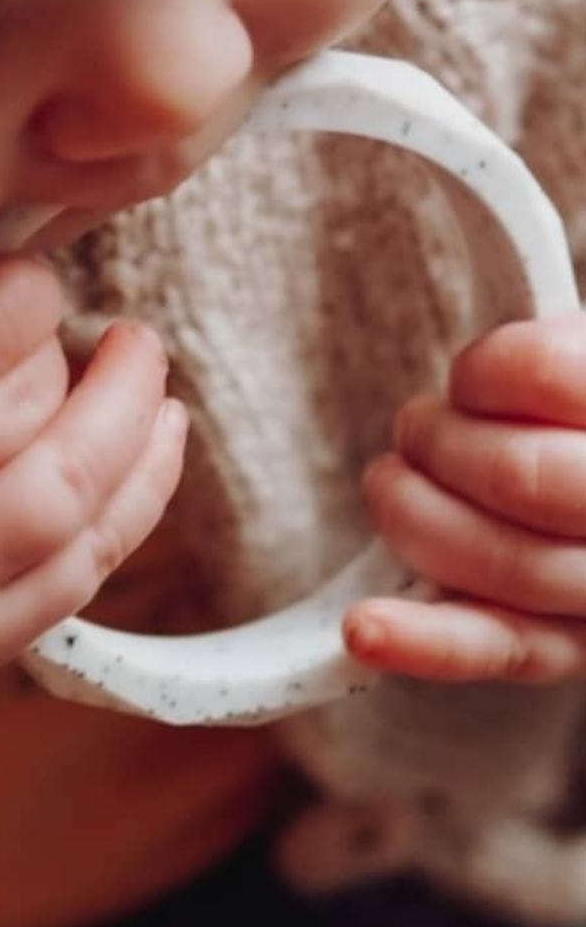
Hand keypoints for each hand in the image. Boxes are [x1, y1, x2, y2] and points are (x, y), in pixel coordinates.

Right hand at [0, 255, 187, 741]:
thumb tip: (37, 246)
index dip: (29, 291)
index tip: (25, 287)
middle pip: (27, 405)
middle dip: (61, 358)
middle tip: (48, 336)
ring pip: (73, 489)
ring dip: (134, 417)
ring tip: (144, 362)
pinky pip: (85, 566)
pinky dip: (141, 494)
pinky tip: (162, 433)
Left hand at [344, 310, 585, 683]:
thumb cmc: (578, 419)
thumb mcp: (582, 358)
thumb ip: (548, 349)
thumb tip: (473, 277)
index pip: (550, 375)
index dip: (489, 371)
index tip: (469, 379)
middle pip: (520, 476)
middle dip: (440, 444)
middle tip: (418, 429)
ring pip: (500, 562)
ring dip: (413, 514)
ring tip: (394, 484)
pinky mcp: (571, 650)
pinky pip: (498, 649)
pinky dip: (422, 641)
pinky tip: (363, 628)